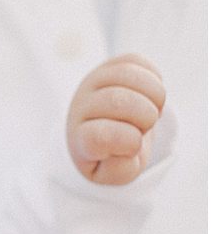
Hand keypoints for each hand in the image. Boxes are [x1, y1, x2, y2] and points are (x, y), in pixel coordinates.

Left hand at [66, 54, 164, 184]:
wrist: (108, 132)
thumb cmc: (113, 154)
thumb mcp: (117, 172)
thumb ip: (120, 169)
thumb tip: (128, 143)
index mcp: (80, 138)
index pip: (99, 136)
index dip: (128, 142)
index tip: (133, 146)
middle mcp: (81, 106)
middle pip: (117, 100)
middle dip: (145, 116)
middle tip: (146, 126)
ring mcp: (93, 82)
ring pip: (126, 74)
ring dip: (153, 95)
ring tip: (151, 109)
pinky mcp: (110, 66)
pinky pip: (135, 61)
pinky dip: (153, 78)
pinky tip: (150, 95)